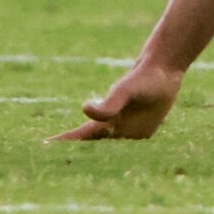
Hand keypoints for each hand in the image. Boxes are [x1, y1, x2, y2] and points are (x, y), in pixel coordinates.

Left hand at [52, 61, 180, 140]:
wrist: (167, 66)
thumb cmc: (148, 79)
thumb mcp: (126, 89)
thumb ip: (109, 104)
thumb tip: (85, 109)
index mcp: (121, 132)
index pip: (88, 140)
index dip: (68, 142)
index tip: (46, 147)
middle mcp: (124, 132)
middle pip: (94, 142)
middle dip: (74, 144)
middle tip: (48, 147)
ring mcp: (129, 125)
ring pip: (101, 134)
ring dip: (84, 137)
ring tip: (64, 141)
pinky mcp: (132, 116)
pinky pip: (108, 124)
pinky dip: (96, 127)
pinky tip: (88, 128)